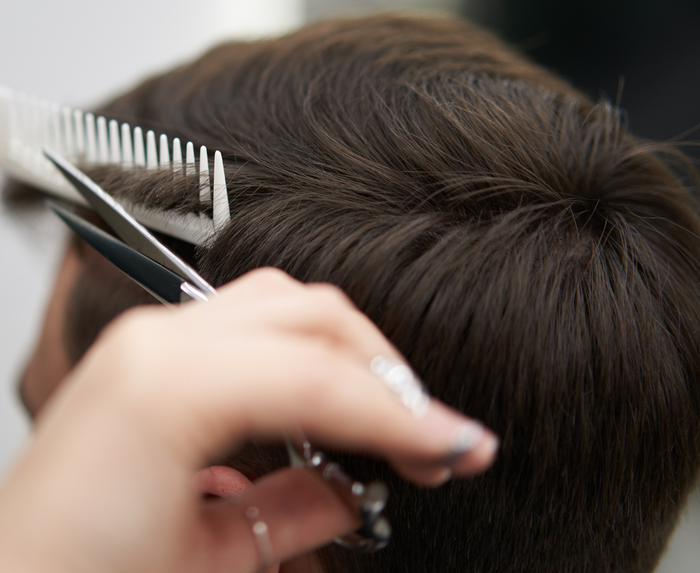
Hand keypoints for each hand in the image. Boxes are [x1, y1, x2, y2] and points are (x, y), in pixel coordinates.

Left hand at [0, 268, 497, 572]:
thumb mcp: (203, 569)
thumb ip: (296, 513)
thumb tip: (360, 485)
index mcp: (165, 384)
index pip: (318, 375)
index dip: (403, 412)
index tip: (459, 446)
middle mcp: (157, 342)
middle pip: (312, 315)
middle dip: (385, 372)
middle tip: (431, 435)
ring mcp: (152, 341)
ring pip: (285, 305)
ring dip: (349, 355)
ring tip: (387, 415)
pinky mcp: (152, 359)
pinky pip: (250, 330)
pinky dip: (305, 360)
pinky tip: (325, 411)